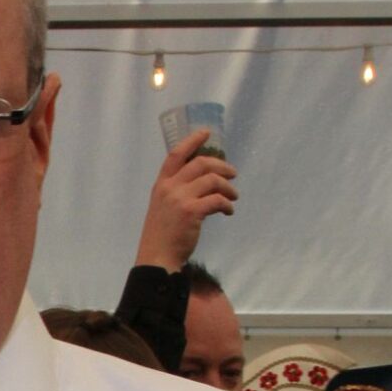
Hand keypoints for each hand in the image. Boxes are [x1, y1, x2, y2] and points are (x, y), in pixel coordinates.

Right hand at [135, 131, 237, 272]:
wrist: (158, 257)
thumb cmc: (161, 235)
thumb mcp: (163, 207)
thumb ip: (177, 192)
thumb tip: (204, 182)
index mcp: (161, 184)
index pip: (176, 154)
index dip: (192, 141)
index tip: (207, 133)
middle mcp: (170, 187)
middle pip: (201, 163)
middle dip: (222, 165)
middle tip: (233, 173)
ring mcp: (180, 198)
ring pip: (213, 180)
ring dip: (228, 187)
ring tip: (233, 196)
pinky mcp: (192, 211)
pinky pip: (217, 200)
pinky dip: (227, 204)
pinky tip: (228, 211)